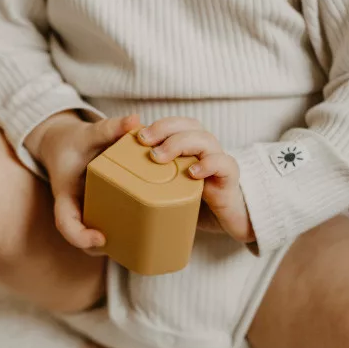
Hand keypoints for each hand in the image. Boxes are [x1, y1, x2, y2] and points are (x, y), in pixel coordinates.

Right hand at [25, 111, 139, 249]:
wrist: (65, 145)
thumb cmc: (76, 141)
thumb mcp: (89, 133)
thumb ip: (110, 128)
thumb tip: (135, 120)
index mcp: (65, 195)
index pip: (65, 223)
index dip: (80, 236)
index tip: (101, 239)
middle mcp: (73, 208)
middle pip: (80, 239)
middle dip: (98, 248)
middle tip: (124, 245)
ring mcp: (83, 213)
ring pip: (91, 241)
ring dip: (110, 246)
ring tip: (136, 244)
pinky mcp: (95, 213)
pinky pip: (103, 230)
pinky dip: (118, 236)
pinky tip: (141, 235)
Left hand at [137, 118, 254, 243]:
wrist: (230, 222)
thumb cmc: (198, 205)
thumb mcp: (170, 191)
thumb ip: (151, 182)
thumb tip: (118, 186)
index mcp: (191, 149)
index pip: (176, 125)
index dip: (158, 125)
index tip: (137, 135)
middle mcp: (205, 150)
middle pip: (189, 125)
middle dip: (165, 128)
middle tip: (144, 140)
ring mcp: (219, 163)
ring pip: (204, 139)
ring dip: (180, 143)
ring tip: (160, 157)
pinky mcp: (230, 179)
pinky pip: (224, 164)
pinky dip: (208, 164)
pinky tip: (192, 172)